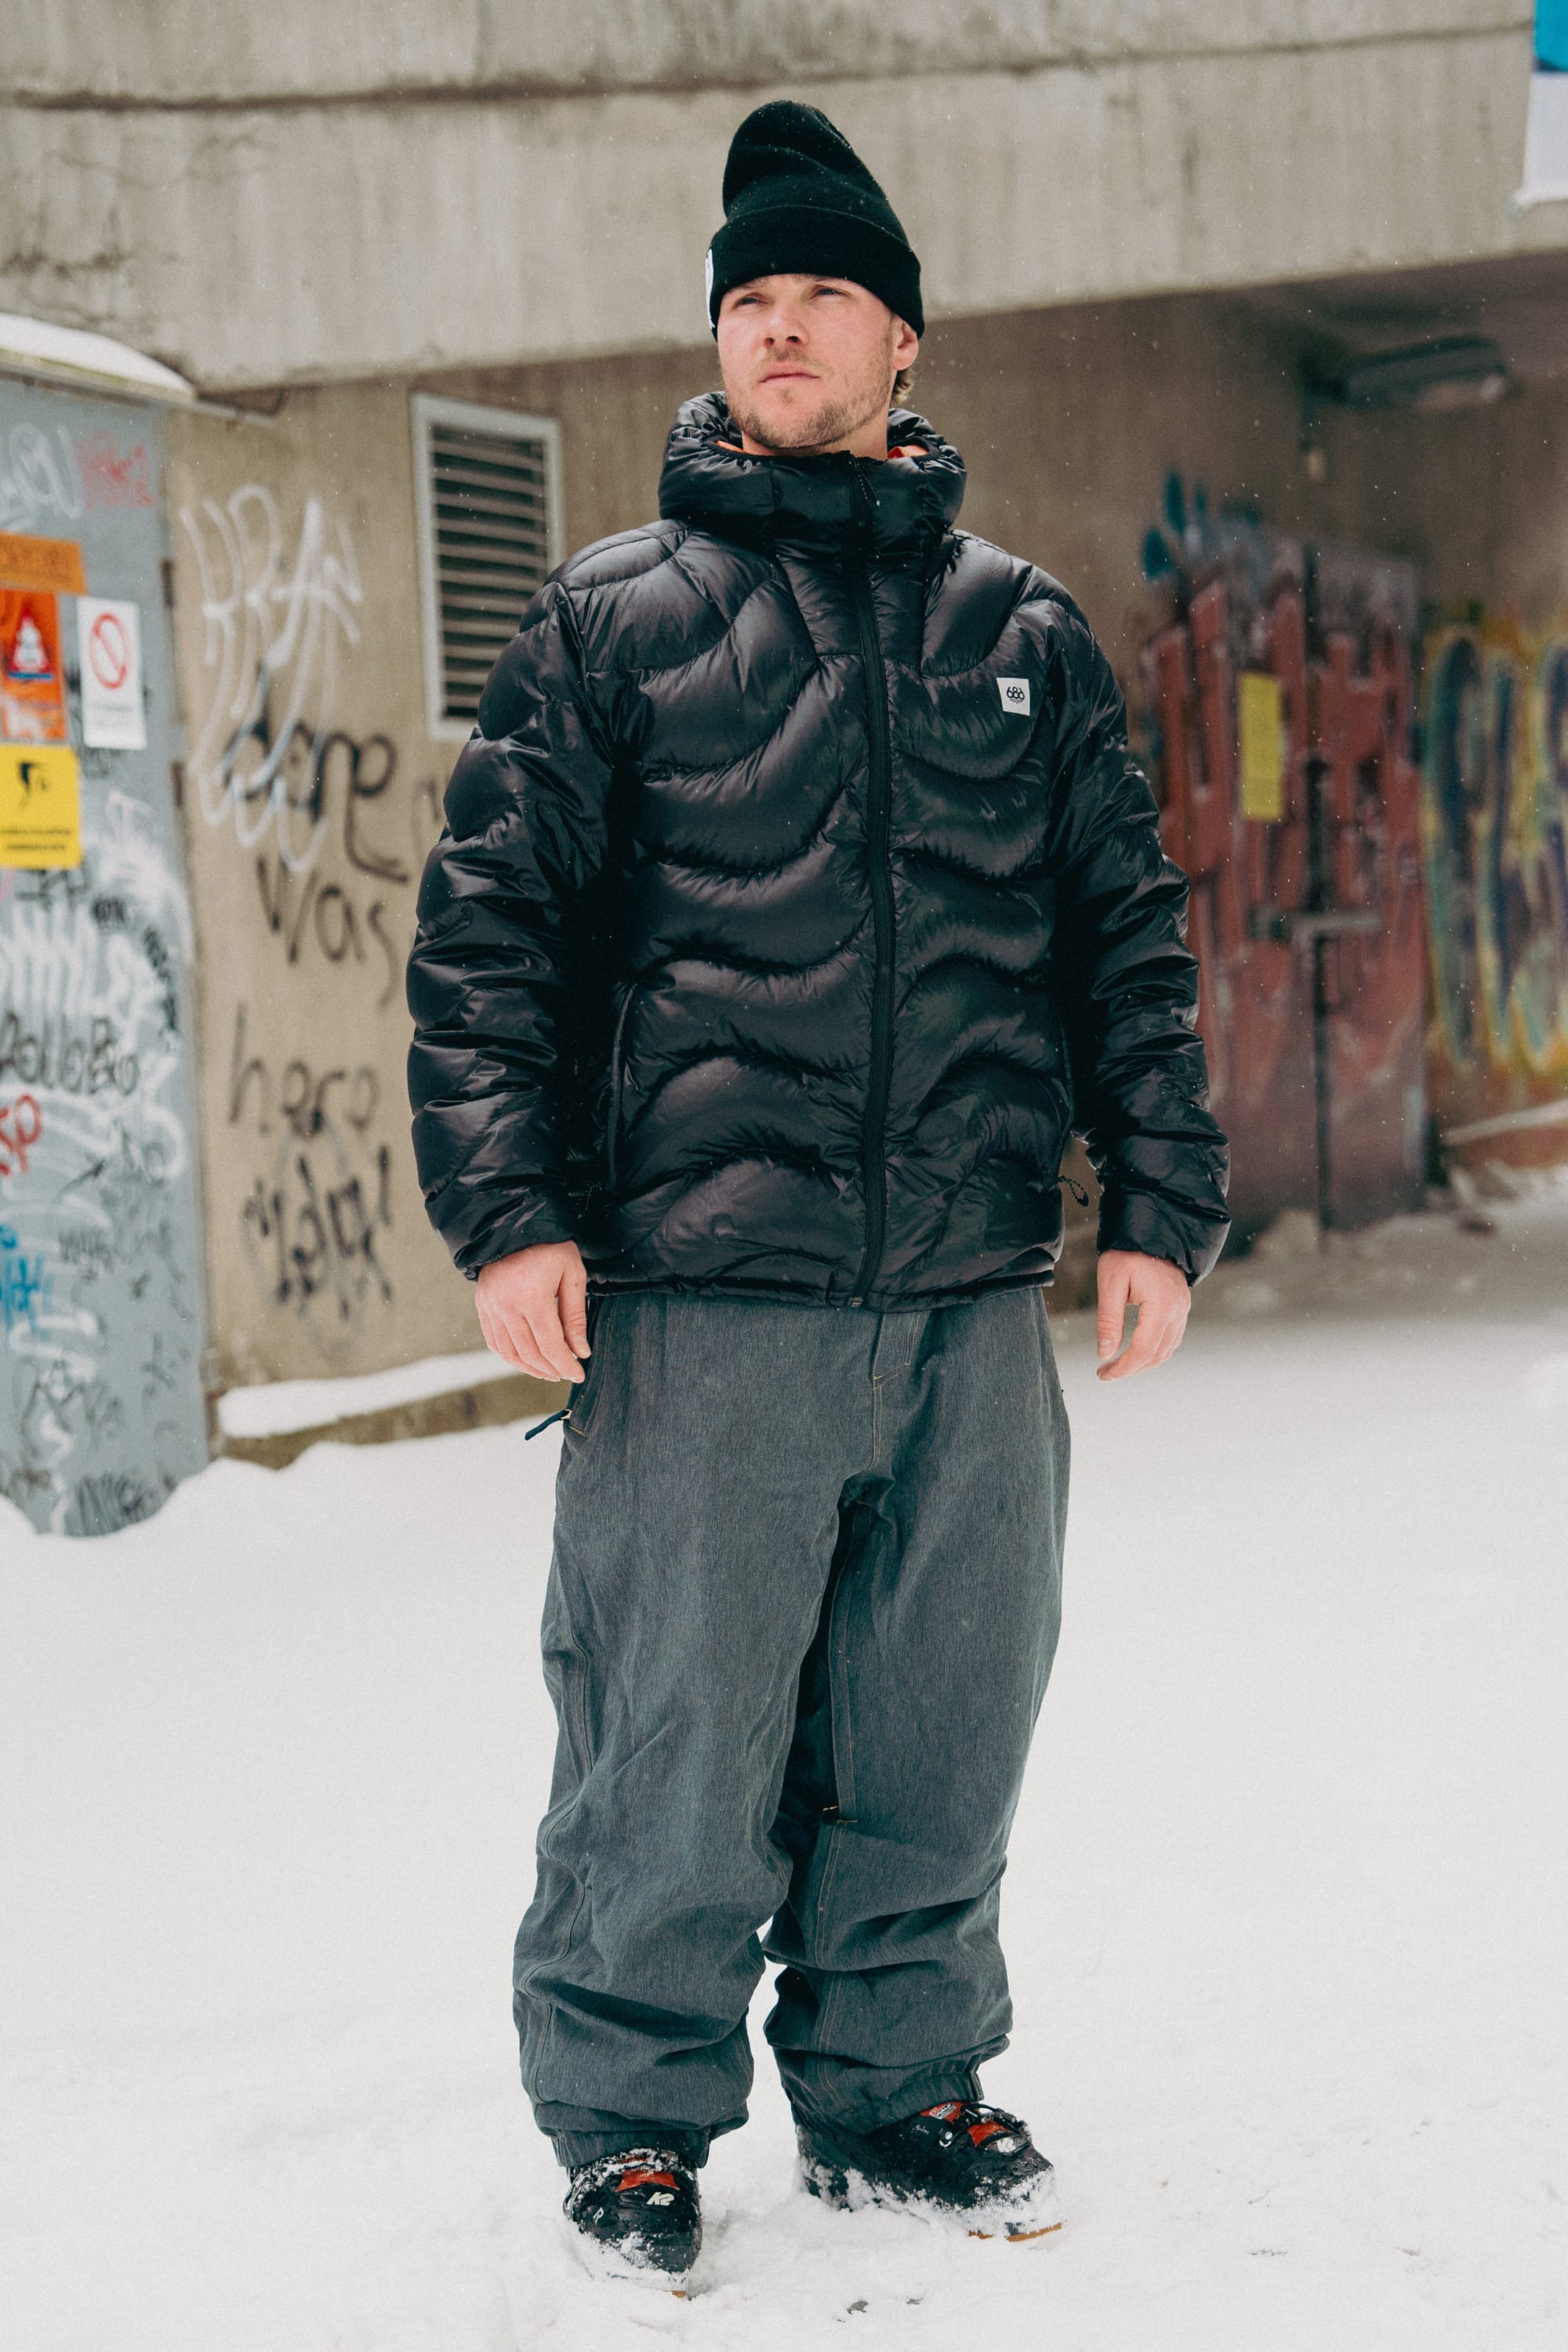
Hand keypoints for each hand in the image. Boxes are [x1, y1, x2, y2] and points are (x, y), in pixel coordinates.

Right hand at [475, 1241, 589, 1382]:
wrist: (515, 1223)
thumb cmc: (550, 1246)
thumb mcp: (572, 1275)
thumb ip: (575, 1316)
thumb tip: (581, 1352)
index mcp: (532, 1296)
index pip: (550, 1345)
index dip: (565, 1364)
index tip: (578, 1374)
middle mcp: (506, 1304)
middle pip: (529, 1353)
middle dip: (550, 1369)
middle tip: (566, 1373)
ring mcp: (490, 1305)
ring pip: (509, 1352)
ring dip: (529, 1368)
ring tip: (548, 1371)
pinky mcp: (482, 1304)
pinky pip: (494, 1341)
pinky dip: (510, 1355)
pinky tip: (526, 1359)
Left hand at [1095, 1248, 1189, 1380]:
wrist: (1152, 1229)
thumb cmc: (1128, 1252)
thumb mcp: (1111, 1283)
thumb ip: (1108, 1320)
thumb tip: (1105, 1353)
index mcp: (1161, 1305)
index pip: (1143, 1350)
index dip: (1123, 1368)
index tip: (1103, 1374)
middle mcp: (1177, 1310)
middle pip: (1157, 1355)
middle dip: (1131, 1368)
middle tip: (1106, 1372)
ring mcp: (1182, 1309)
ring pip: (1167, 1350)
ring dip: (1143, 1362)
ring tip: (1118, 1364)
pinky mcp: (1181, 1306)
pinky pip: (1171, 1338)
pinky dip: (1154, 1350)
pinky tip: (1136, 1350)